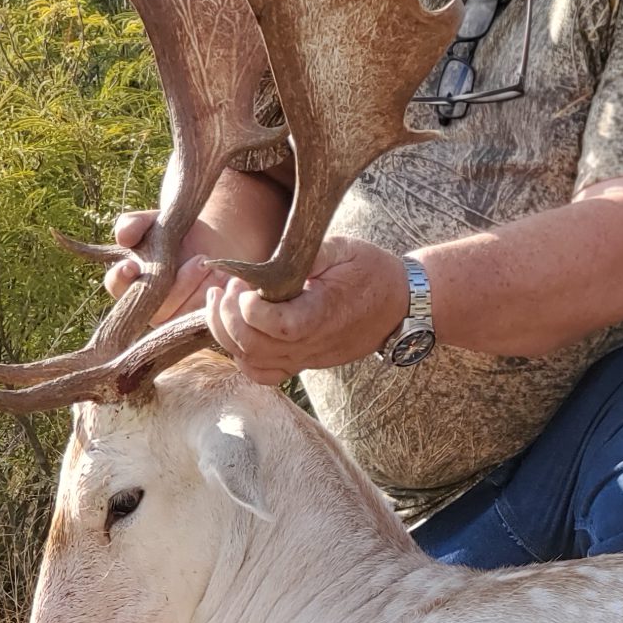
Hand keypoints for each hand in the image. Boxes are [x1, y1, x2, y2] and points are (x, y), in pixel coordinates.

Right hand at [102, 211, 233, 323]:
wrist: (213, 242)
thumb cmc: (176, 233)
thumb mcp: (155, 222)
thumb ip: (134, 223)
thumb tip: (123, 237)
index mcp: (129, 280)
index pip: (115, 284)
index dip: (120, 278)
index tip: (131, 265)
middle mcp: (146, 304)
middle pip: (153, 306)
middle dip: (178, 284)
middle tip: (200, 259)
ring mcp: (170, 317)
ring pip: (179, 314)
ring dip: (198, 287)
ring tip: (211, 264)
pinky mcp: (193, 321)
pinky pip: (200, 317)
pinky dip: (213, 295)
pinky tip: (221, 276)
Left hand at [202, 236, 409, 386]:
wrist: (400, 303)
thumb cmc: (372, 272)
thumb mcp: (343, 248)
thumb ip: (305, 252)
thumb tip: (267, 258)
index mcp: (323, 314)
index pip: (275, 325)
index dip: (248, 306)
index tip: (244, 282)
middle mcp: (313, 344)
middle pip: (254, 347)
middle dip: (227, 316)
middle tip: (227, 288)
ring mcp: (307, 358)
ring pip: (252, 363)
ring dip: (227, 334)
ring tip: (222, 303)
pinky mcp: (304, 363)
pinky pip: (264, 374)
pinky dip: (242, 356)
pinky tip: (237, 328)